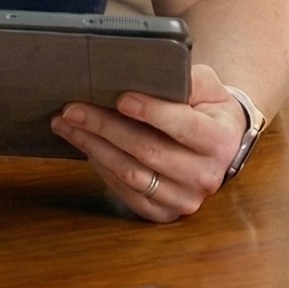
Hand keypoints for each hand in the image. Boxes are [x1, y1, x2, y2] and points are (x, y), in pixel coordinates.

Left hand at [52, 64, 246, 222]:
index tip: (121, 98)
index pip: (185, 126)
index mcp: (221, 142)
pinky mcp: (164, 213)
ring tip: (67, 125)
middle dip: (106, 127)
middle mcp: (206, 176)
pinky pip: (125, 193)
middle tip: (73, 109)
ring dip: (93, 148)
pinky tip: (85, 147)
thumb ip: (188, 80)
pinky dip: (101, 169)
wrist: (218, 145)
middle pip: (148, 151)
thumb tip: (152, 75)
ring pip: (131, 174)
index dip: (152, 113)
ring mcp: (185, 199)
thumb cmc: (208, 109)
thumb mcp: (209, 87)